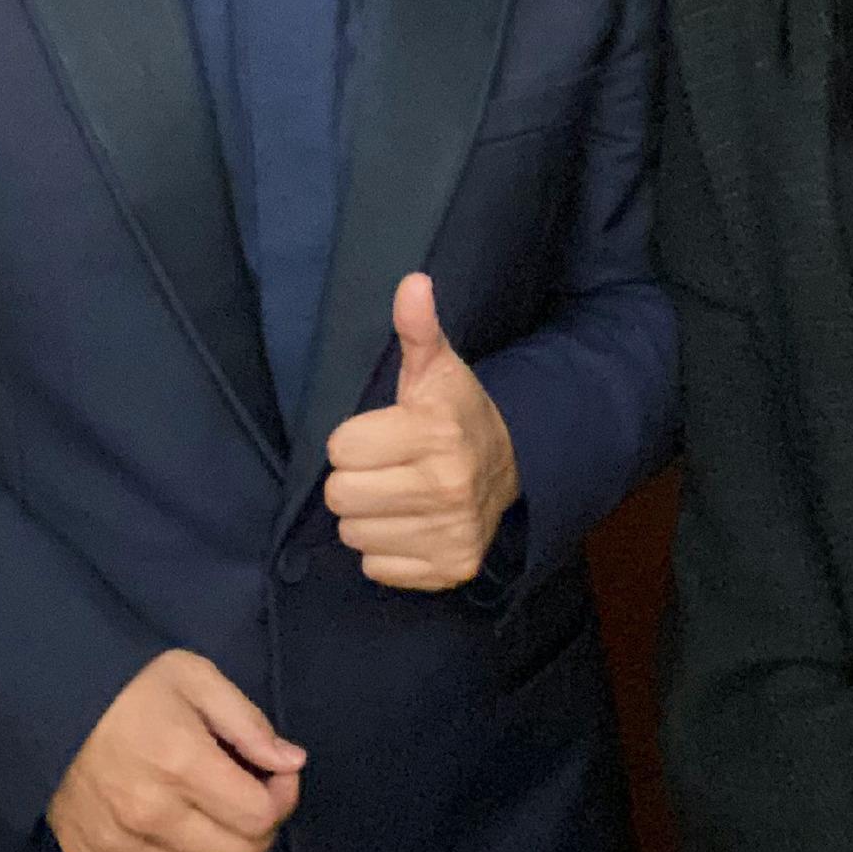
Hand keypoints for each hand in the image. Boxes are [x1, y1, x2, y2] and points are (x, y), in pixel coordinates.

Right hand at [46, 649, 304, 851]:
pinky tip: (175, 846)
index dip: (282, 797)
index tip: (274, 776)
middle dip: (256, 831)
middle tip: (245, 799)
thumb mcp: (197, 678)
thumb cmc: (132, 687)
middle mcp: (151, 815)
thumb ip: (249, 724)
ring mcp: (118, 845)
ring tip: (207, 819)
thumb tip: (292, 762)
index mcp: (182, 764)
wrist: (50, 703)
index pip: (260, 817)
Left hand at [322, 272, 519, 590]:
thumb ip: (417, 328)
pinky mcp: (451, 568)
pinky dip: (387, 550)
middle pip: (340, 496)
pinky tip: (411, 523)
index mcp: (436, 433)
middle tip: (385, 466)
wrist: (512, 467)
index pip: (341, 448)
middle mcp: (446, 486)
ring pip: (353, 535)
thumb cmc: (456, 413)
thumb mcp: (436, 368)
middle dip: (356, 479)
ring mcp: (450, 532)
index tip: (383, 432)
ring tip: (398, 494)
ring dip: (368, 516)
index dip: (355, 439)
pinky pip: (376, 568)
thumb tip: (413, 282)